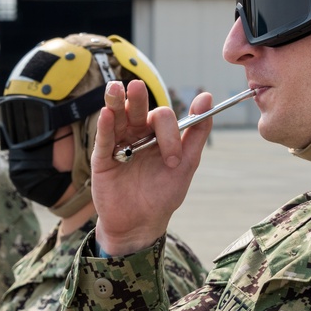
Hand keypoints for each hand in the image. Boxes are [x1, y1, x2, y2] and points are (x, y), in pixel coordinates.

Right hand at [91, 79, 212, 254]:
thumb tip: (207, 96)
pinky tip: (107, 114)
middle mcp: (136, 134)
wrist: (141, 223)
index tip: (172, 160)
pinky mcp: (102, 159)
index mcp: (157, 133)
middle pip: (136, 109)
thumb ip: (197, 132)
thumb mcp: (186, 163)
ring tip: (114, 88)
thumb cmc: (164, 194)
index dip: (169, 134)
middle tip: (137, 86)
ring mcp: (118, 144)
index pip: (162, 118)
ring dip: (115, 102)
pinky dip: (105, 126)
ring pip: (116, 118)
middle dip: (137, 98)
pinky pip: (103, 139)